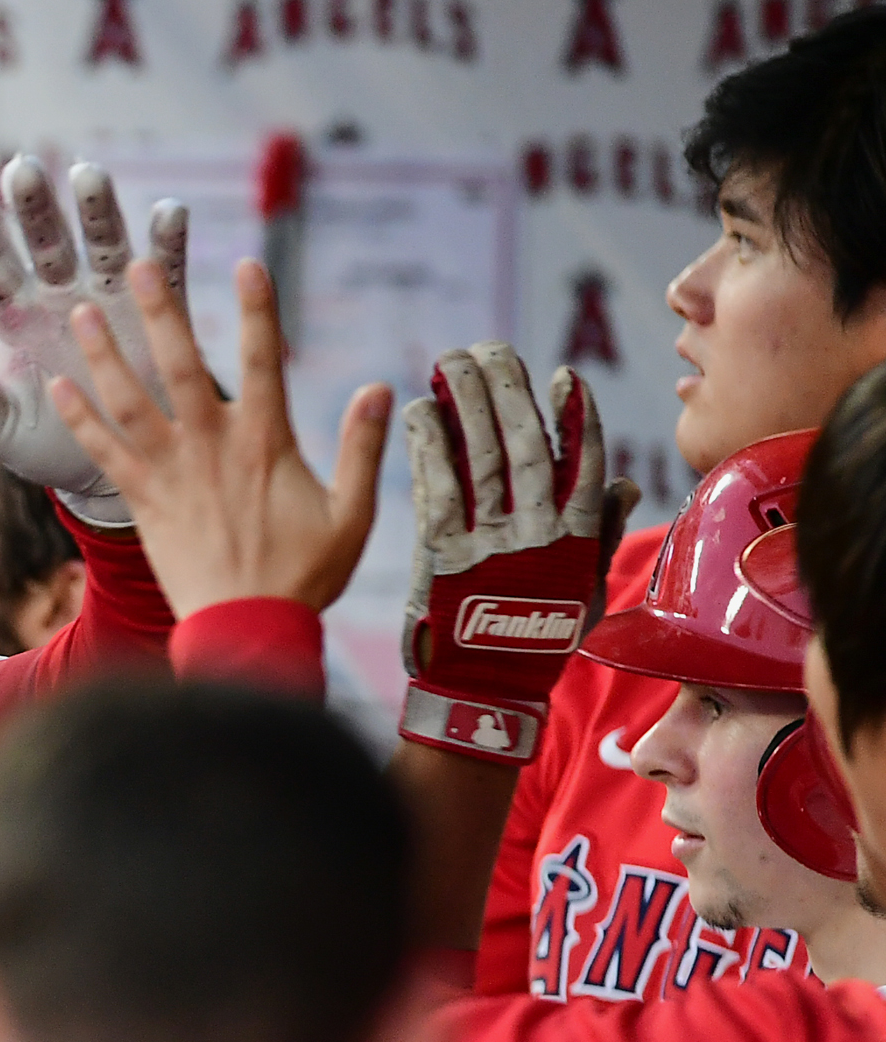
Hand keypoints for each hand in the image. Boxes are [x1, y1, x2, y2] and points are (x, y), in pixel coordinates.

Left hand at [0, 157, 189, 516]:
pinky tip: (171, 213)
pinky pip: (164, 270)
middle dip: (34, 207)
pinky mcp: (156, 309)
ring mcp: (108, 296)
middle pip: (45, 242)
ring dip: (96, 211)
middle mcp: (59, 294)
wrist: (107, 464)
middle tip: (22, 169)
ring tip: (89, 175)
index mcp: (14, 317)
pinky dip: (168, 243)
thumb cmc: (41, 444)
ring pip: (102, 244)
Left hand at [49, 257, 392, 614]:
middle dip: (161, 312)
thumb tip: (378, 388)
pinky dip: (79, 419)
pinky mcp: (142, 501)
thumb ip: (361, 449)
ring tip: (84, 312)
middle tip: (138, 265)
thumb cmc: (304, 576)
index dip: (257, 309)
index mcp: (267, 442)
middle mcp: (212, 447)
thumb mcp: (352, 515)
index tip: (248, 263)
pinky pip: (103, 453)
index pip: (265, 360)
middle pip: (181, 366)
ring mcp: (172, 473)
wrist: (246, 629)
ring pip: (131, 402)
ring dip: (106, 354)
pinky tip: (57, 386)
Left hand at [397, 344, 613, 764]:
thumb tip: (622, 481)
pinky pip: (436, 487)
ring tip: (453, 360)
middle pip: (526, 445)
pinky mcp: (440, 553)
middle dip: (509, 390)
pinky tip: (420, 409)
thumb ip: (599, 533)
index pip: (582, 461)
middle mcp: (535, 532)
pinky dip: (430, 445)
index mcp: (575, 537)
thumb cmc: (538, 640)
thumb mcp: (585, 590)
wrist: (483, 693)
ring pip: (482, 456)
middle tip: (491, 349)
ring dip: (467, 402)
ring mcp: (488, 540)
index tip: (564, 377)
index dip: (575, 416)